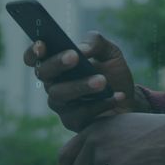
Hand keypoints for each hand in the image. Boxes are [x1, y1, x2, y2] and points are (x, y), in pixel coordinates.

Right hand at [23, 31, 143, 131]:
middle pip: (43, 73)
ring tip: (102, 81)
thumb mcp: (110, 52)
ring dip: (81, 86)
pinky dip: (101, 103)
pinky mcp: (72, 122)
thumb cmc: (114, 74)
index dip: (34, 51)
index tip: (42, 45)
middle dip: (57, 63)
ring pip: (60, 94)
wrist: (130, 100)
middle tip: (74, 57)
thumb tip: (81, 49)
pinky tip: (117, 96)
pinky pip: (80, 113)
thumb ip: (96, 43)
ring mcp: (60, 104)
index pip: (34, 57)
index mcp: (57, 63)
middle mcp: (53, 83)